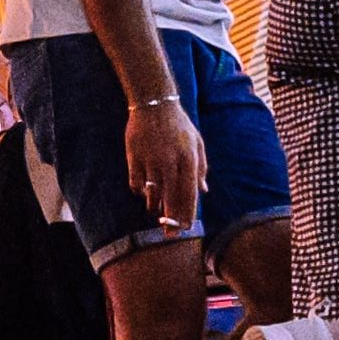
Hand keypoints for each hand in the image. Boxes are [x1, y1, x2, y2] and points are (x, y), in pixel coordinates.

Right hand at [122, 92, 206, 229]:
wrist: (154, 104)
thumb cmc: (179, 125)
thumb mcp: (197, 143)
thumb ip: (201, 168)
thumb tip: (204, 191)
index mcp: (188, 159)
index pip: (189, 194)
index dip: (187, 214)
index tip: (186, 229)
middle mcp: (170, 162)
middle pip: (170, 199)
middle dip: (170, 221)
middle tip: (169, 235)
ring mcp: (150, 161)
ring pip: (151, 195)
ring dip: (154, 207)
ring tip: (155, 212)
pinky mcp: (134, 158)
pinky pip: (135, 184)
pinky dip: (140, 191)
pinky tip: (144, 191)